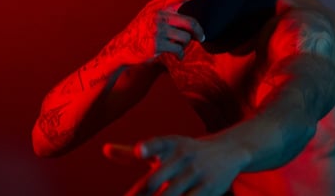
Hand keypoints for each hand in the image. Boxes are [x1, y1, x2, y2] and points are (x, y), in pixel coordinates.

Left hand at [103, 135, 247, 195]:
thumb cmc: (185, 152)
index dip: (148, 146)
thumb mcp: (164, 148)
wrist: (229, 150)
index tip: (140, 150)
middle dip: (141, 193)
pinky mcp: (208, 189)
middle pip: (156, 179)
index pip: (159, 143)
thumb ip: (133, 153)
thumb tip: (105, 150)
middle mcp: (183, 156)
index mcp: (171, 144)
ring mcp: (196, 172)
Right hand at [116, 0, 205, 65]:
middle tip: (201, 37)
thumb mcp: (150, 8)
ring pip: (185, 38)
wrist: (122, 46)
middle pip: (189, 22)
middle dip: (198, 32)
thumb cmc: (140, 26)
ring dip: (185, 44)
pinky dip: (180, 54)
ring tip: (178, 45)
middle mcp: (158, 16)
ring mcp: (157, 30)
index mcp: (159, 6)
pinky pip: (178, 49)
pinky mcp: (156, 44)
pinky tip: (178, 55)